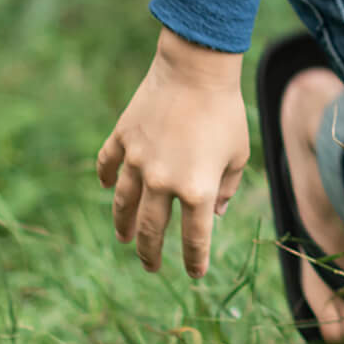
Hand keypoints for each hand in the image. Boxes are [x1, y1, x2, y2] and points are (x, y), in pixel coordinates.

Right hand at [96, 31, 249, 278]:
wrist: (197, 69)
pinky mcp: (123, 138)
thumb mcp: (239, 154)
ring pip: (124, 204)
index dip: (194, 259)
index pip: (195, 238)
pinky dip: (105, 176)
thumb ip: (228, 187)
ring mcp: (138, 161)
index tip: (195, 273)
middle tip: (151, 266)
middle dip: (151, 253)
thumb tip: (216, 214)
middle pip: (152, 230)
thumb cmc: (226, 112)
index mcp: (197, 190)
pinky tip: (105, 187)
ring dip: (123, 224)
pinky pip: (107, 164)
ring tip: (124, 238)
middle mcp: (163, 182)